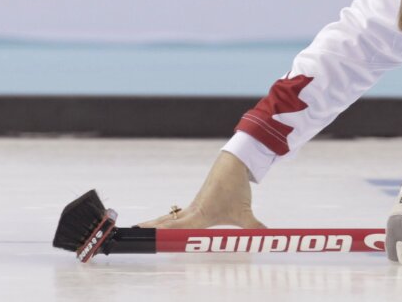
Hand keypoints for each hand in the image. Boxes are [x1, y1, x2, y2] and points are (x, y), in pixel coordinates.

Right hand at [137, 150, 264, 228]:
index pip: (176, 228)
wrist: (233, 163)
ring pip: (169, 218)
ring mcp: (192, 207)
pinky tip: (158, 224)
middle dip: (152, 229)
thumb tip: (268, 237)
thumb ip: (255, 227)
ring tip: (139, 230)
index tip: (147, 236)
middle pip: (166, 222)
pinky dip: (164, 219)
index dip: (162, 233)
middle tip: (134, 233)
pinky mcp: (195, 204)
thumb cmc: (236, 187)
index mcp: (200, 214)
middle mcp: (192, 211)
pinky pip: (176, 215)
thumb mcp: (245, 211)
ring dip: (155, 224)